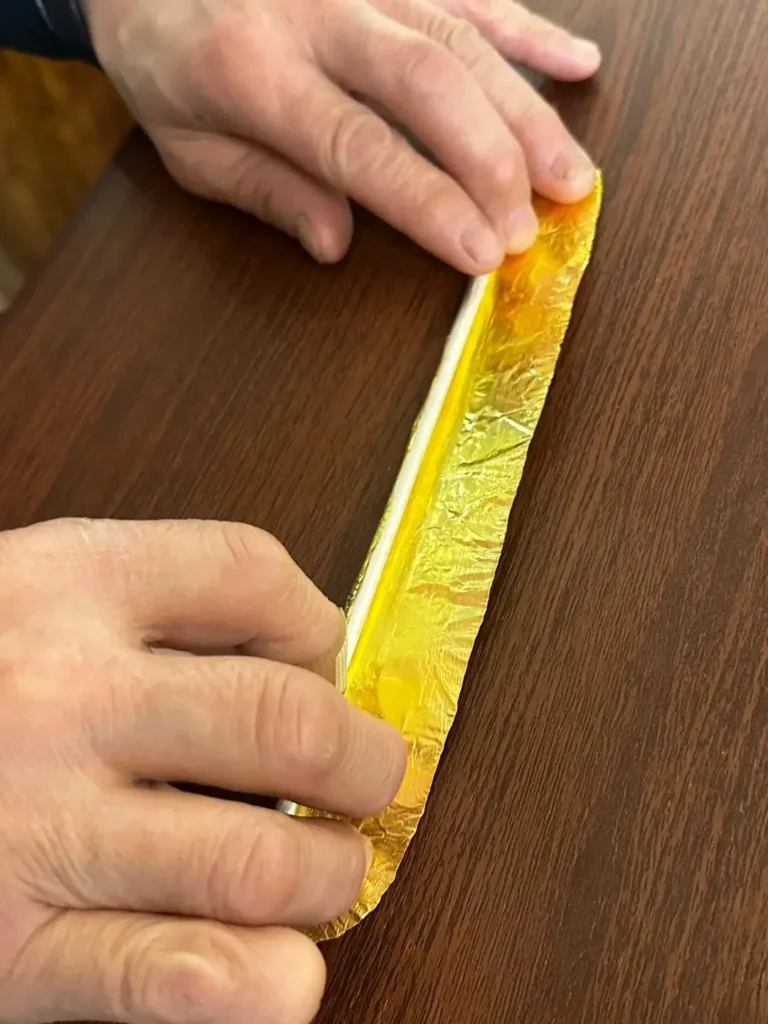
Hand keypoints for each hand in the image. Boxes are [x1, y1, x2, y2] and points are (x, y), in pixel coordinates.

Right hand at [0, 518, 405, 1023]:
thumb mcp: (26, 594)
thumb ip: (147, 613)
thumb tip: (305, 656)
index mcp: (62, 585)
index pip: (250, 573)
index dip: (319, 622)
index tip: (324, 664)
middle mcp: (56, 698)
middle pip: (283, 719)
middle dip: (365, 760)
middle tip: (372, 778)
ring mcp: (33, 829)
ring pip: (257, 860)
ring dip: (329, 877)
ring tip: (322, 873)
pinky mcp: (9, 954)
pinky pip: (172, 978)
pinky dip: (256, 985)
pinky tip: (279, 971)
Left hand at [82, 0, 599, 271]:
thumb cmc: (167, 62)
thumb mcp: (188, 147)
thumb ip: (263, 191)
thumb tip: (336, 243)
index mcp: (255, 73)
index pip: (361, 146)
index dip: (431, 202)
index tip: (483, 254)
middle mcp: (319, 15)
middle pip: (430, 85)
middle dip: (494, 163)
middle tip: (533, 229)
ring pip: (463, 39)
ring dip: (528, 111)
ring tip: (573, 177)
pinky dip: (527, 28)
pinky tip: (576, 63)